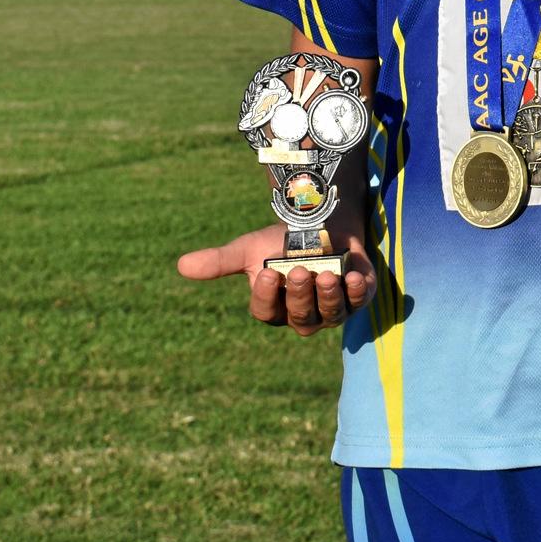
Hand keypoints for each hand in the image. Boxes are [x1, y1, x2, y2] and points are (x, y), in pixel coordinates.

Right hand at [176, 216, 375, 337]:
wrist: (320, 223)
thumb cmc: (280, 242)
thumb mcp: (248, 250)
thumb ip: (219, 262)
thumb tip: (181, 266)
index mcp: (275, 308)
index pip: (268, 312)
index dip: (267, 297)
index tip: (267, 273)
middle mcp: (305, 315)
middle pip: (301, 318)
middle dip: (300, 295)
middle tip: (299, 270)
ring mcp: (334, 308)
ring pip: (331, 315)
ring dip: (328, 297)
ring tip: (327, 275)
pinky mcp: (359, 295)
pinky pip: (358, 301)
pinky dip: (356, 291)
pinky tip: (351, 277)